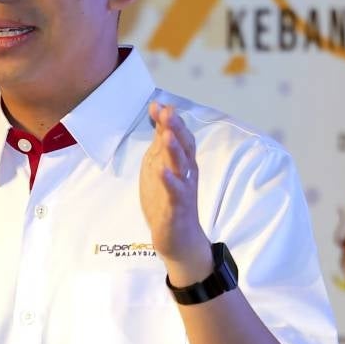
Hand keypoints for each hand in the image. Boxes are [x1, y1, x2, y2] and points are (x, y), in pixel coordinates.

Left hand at [140, 102, 211, 283]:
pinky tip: (161, 172)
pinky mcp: (177, 208)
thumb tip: (159, 113)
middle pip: (185, 147)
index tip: (158, 104)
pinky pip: (175, 193)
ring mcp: (183, 189)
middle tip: (167, 112)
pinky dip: (169, 182)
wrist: (179, 239)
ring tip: (166, 135)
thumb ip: (161, 141)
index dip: (170, 120)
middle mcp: (187, 173)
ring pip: (181, 167)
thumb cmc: (169, 199)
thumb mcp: (161, 165)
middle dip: (176, 129)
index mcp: (183, 162)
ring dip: (174, 150)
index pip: (180, 136)